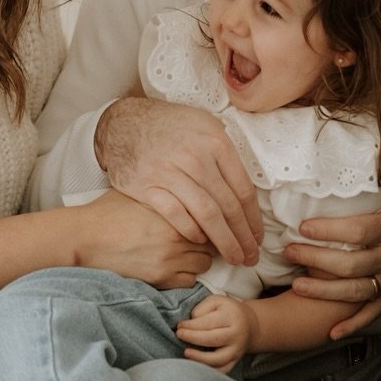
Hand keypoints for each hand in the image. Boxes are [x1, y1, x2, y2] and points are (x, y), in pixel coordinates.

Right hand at [72, 189, 211, 288]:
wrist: (84, 239)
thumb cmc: (107, 213)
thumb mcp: (140, 192)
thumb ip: (168, 195)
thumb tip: (187, 192)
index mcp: (174, 210)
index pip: (211, 219)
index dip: (210, 222)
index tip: (206, 223)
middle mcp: (177, 235)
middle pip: (213, 243)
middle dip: (207, 242)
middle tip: (196, 239)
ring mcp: (170, 259)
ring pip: (205, 263)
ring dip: (198, 259)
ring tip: (183, 253)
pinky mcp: (161, 278)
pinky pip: (189, 281)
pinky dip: (186, 275)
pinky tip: (173, 266)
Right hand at [96, 97, 262, 266]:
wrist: (122, 124)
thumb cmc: (167, 126)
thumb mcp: (203, 123)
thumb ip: (225, 151)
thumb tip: (243, 180)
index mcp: (215, 143)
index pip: (243, 190)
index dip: (253, 218)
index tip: (257, 235)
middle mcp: (196, 158)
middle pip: (228, 206)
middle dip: (243, 236)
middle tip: (250, 255)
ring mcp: (171, 173)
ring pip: (207, 215)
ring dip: (224, 241)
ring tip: (233, 257)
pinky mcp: (147, 186)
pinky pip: (176, 215)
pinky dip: (192, 230)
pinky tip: (201, 240)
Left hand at [175, 293, 254, 368]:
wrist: (249, 325)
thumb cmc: (227, 311)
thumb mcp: (216, 301)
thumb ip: (201, 309)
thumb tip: (189, 324)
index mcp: (231, 317)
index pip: (208, 323)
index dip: (191, 325)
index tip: (179, 325)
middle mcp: (236, 335)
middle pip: (212, 340)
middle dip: (192, 338)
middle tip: (179, 335)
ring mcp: (236, 350)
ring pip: (217, 359)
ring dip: (199, 358)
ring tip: (186, 352)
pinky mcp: (235, 361)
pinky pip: (221, 370)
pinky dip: (208, 370)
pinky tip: (196, 364)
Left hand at [284, 183, 380, 339]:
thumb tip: (359, 147)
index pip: (359, 231)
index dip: (330, 231)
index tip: (303, 227)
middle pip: (351, 263)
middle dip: (316, 259)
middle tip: (289, 251)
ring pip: (356, 290)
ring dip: (324, 290)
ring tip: (295, 285)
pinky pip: (372, 313)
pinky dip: (353, 325)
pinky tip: (330, 333)